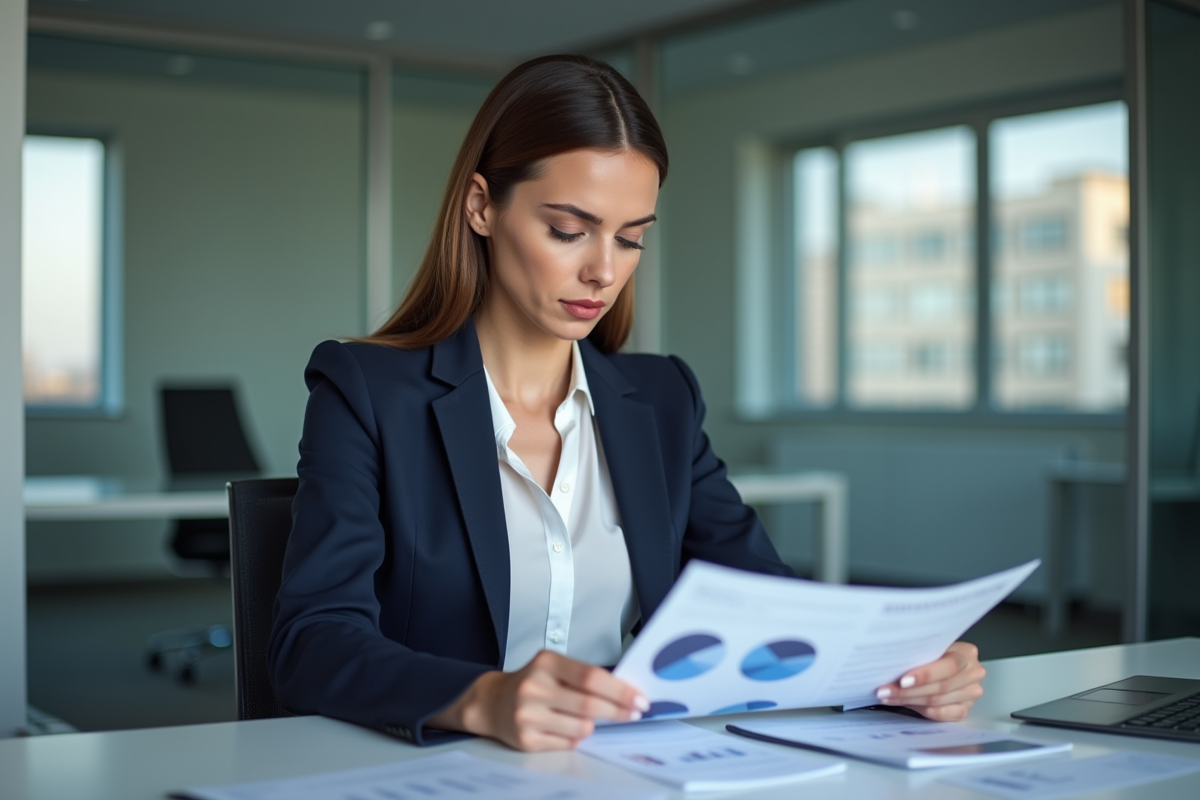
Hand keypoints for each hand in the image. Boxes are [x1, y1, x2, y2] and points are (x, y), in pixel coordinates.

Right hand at [429, 650, 647, 750]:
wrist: (492, 702)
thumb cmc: (532, 682)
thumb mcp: (553, 667)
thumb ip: (584, 676)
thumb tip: (626, 691)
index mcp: (546, 663)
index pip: (591, 677)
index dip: (620, 690)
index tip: (639, 698)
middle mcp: (534, 688)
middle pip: (589, 705)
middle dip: (617, 711)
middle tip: (634, 712)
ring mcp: (528, 715)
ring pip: (581, 728)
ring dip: (591, 725)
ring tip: (581, 717)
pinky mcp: (526, 740)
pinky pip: (568, 743)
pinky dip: (575, 736)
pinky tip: (563, 727)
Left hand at [874, 641, 984, 721]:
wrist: (944, 664)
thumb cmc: (932, 653)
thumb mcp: (930, 647)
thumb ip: (920, 653)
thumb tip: (891, 663)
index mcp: (967, 653)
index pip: (948, 666)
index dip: (925, 675)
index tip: (903, 680)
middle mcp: (974, 673)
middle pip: (940, 687)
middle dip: (908, 691)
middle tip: (884, 691)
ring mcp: (971, 694)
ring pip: (937, 702)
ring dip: (909, 700)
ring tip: (887, 697)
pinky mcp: (965, 710)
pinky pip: (942, 715)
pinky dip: (921, 710)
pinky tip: (904, 705)